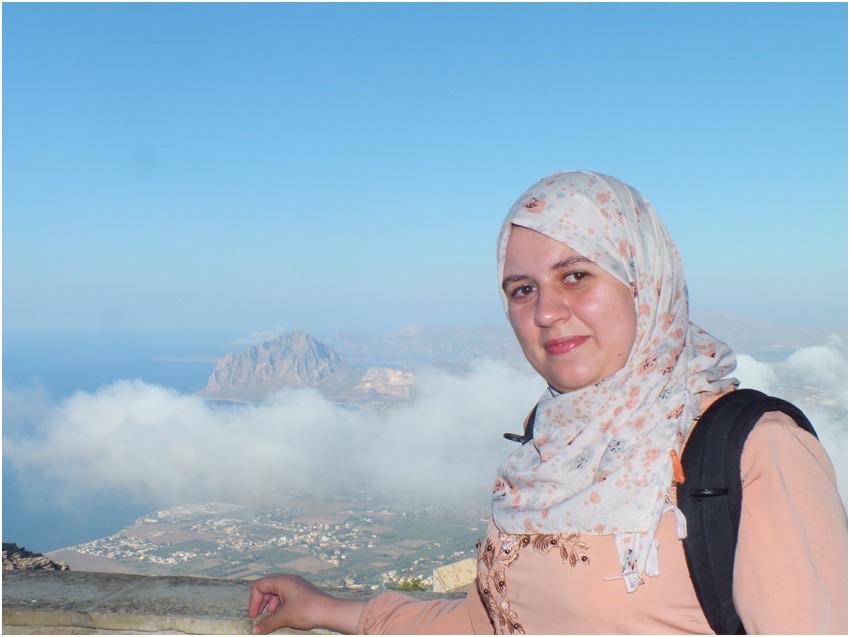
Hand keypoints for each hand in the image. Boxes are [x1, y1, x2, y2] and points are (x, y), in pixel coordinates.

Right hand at [248, 574, 365, 634]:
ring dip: (270, 605)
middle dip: (260, 602)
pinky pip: (285, 596)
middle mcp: (289, 580)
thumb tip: (255, 630)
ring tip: (270, 618)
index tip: (253, 616)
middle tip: (257, 617)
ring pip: (276, 592)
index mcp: (282, 581)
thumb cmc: (307, 610)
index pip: (260, 585)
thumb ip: (267, 623)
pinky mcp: (302, 593)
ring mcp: (296, 586)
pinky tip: (281, 616)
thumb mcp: (284, 617)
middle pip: (267, 587)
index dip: (253, 600)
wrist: (330, 612)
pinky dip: (279, 606)